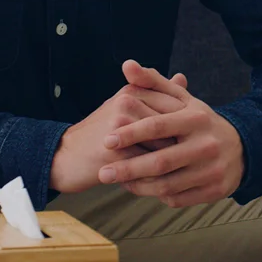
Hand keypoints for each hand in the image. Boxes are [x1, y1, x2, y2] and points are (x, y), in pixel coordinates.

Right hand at [49, 73, 187, 193]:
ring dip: (175, 162)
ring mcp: (120, 126)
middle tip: (195, 159)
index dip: (189, 126)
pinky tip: (166, 184)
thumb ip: (156, 92)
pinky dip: (160, 176)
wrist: (65, 157)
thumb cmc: (102, 133)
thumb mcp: (127, 107)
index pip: (176, 105)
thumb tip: (183, 78)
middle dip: (185, 144)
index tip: (195, 141)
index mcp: (133, 91)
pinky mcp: (114, 150)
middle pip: (173, 126)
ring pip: (164, 146)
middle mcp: (127, 103)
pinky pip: (148, 165)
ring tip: (182, 172)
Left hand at [98, 61, 245, 207]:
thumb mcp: (183, 100)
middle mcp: (207, 145)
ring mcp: (212, 170)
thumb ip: (153, 82)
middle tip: (104, 173)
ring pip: (167, 185)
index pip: (159, 126)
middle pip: (161, 162)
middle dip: (128, 169)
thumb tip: (126, 65)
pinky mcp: (215, 191)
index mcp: (197, 119)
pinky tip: (143, 188)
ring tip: (119, 182)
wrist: (242, 148)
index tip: (107, 141)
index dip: (131, 134)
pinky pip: (178, 198)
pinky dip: (156, 195)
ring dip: (139, 186)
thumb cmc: (201, 122)